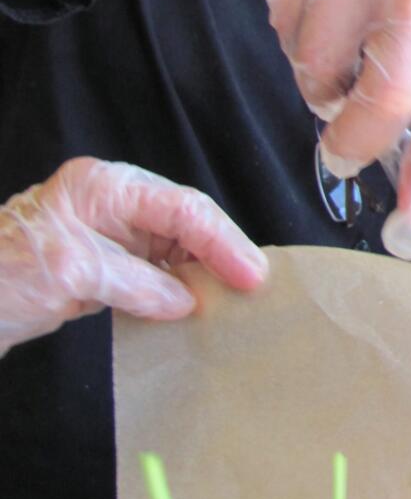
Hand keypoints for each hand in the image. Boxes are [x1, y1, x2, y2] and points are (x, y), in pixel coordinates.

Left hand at [0, 157, 267, 355]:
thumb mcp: (71, 272)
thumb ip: (135, 282)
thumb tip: (186, 300)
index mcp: (104, 187)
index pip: (181, 206)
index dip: (221, 240)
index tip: (250, 274)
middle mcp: (112, 203)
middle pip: (185, 222)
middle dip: (220, 252)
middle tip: (253, 288)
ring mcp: (109, 234)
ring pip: (176, 249)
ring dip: (203, 275)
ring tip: (234, 302)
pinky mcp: (104, 266)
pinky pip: (156, 273)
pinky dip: (178, 292)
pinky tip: (196, 311)